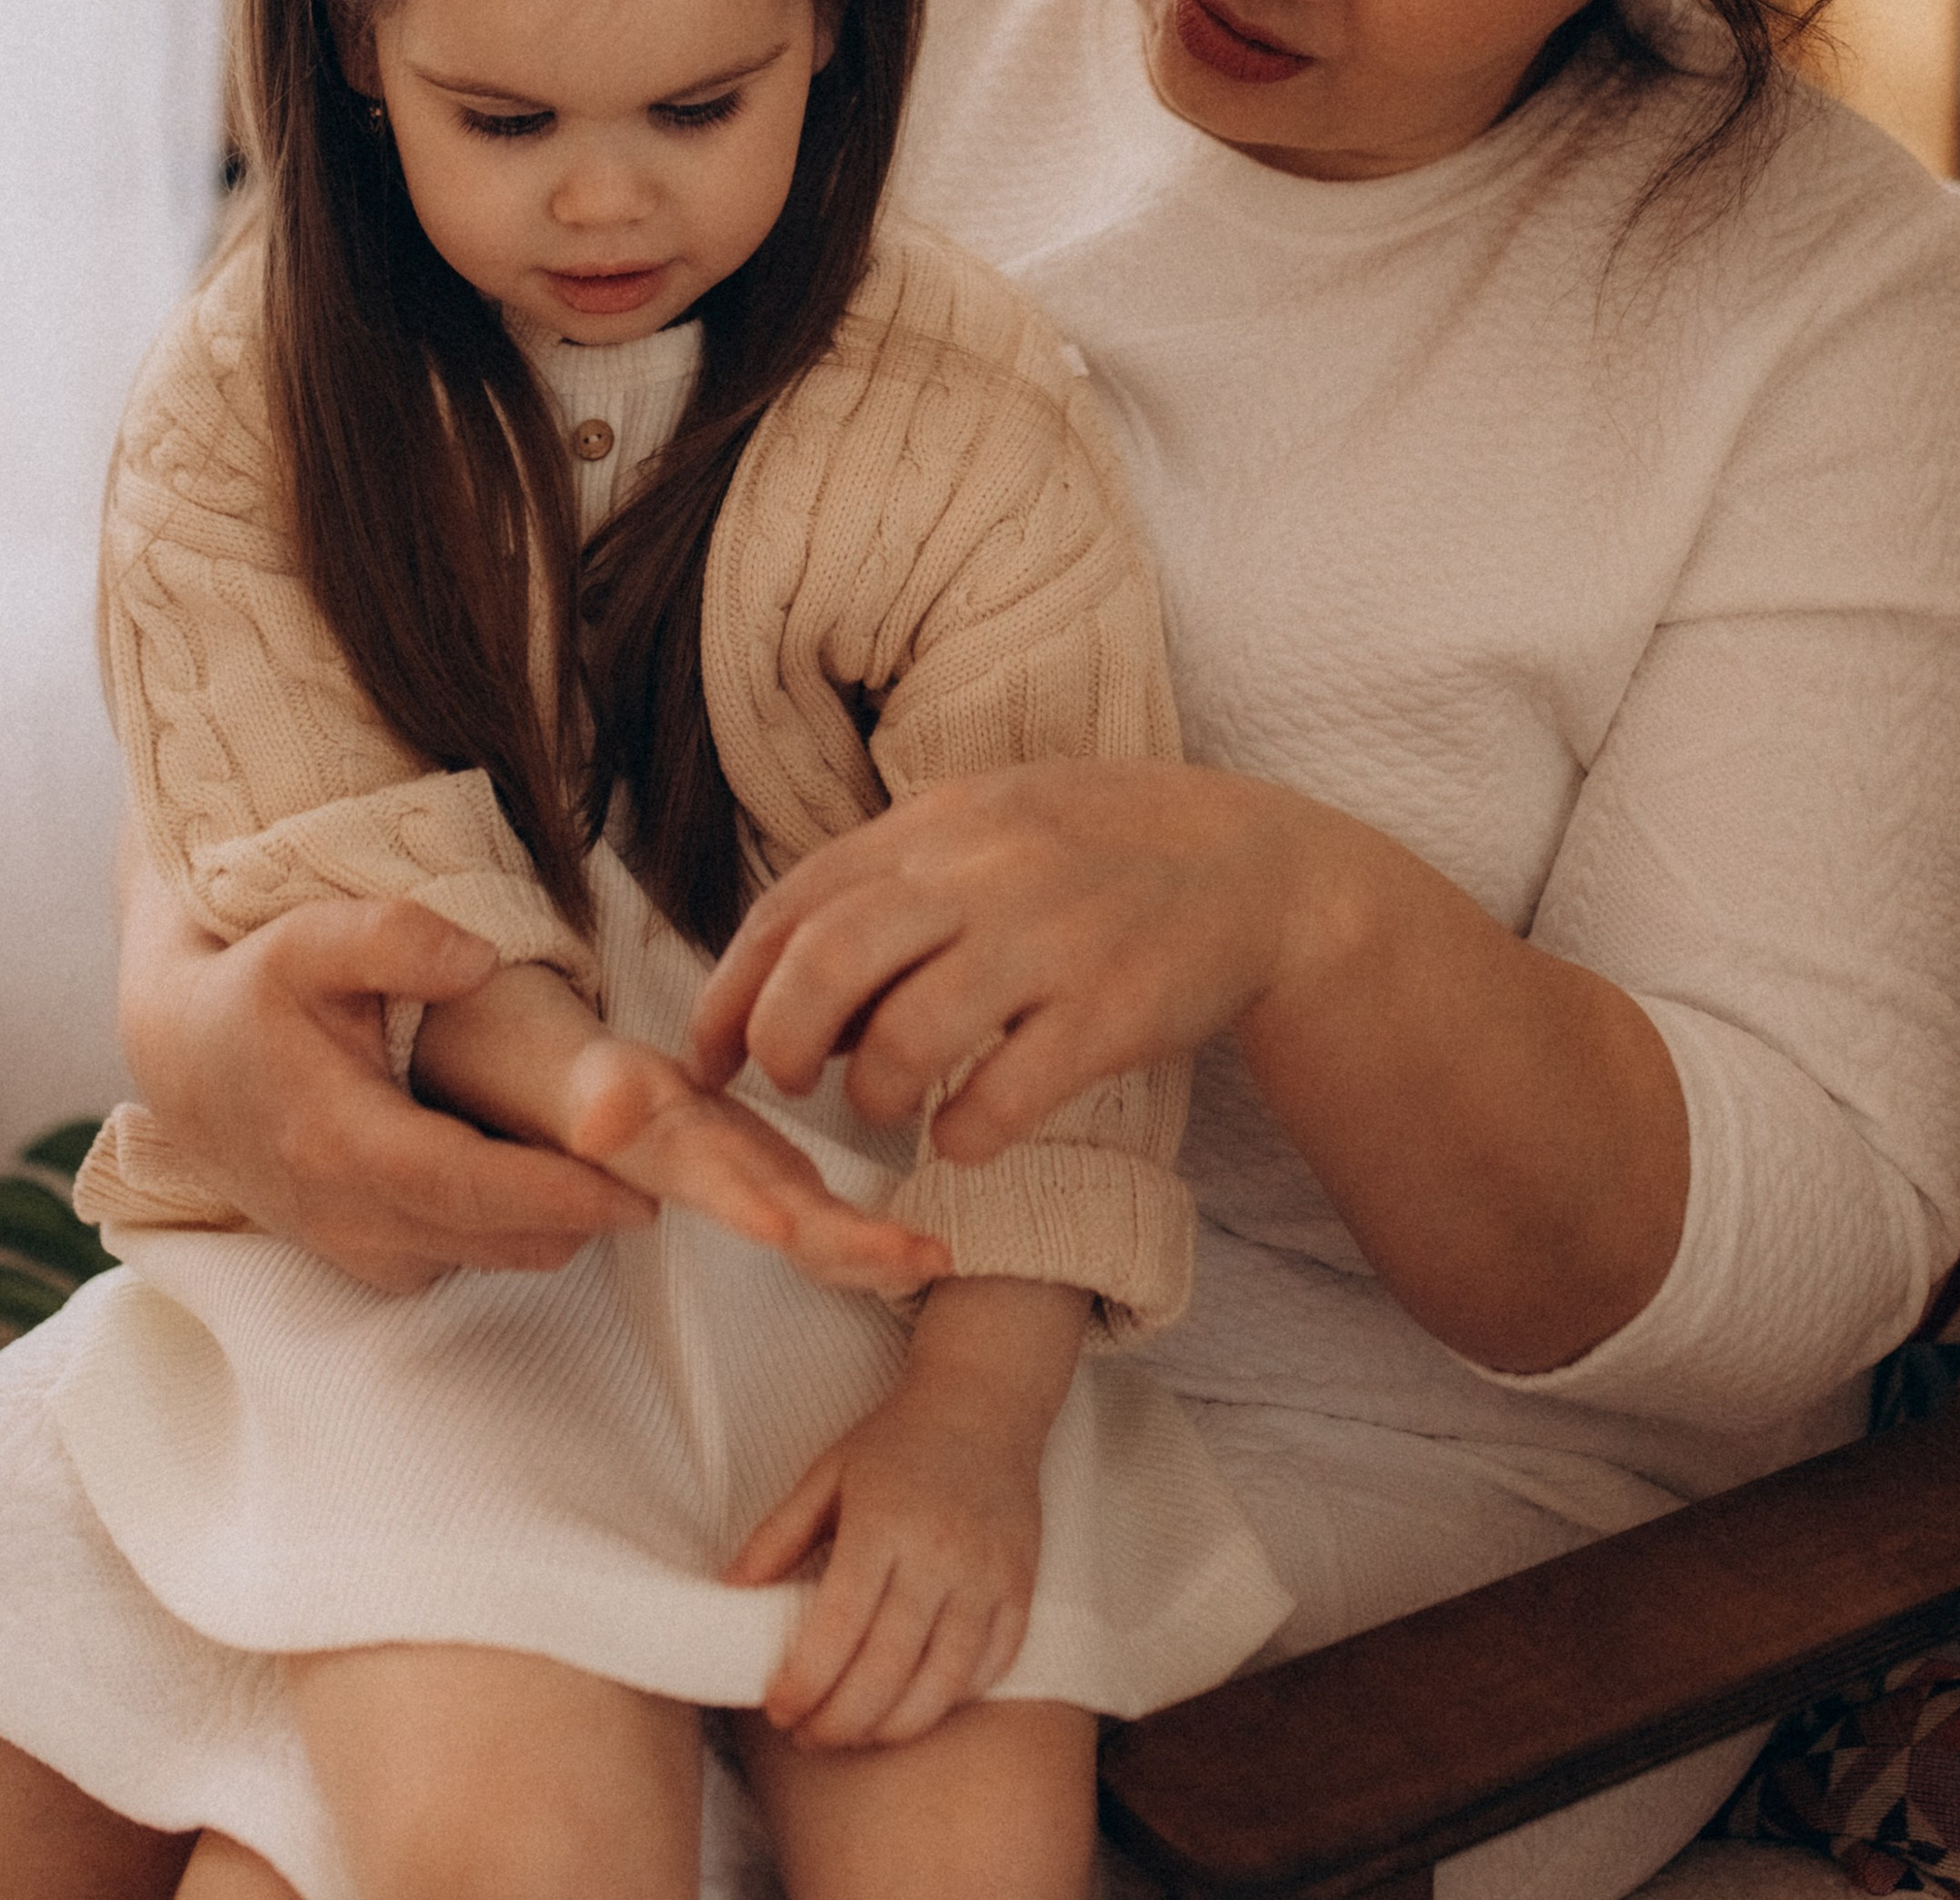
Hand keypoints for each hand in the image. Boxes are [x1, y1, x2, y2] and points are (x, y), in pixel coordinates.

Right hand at [115, 834, 653, 1292]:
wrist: (184, 1057)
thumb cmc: (253, 990)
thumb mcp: (309, 938)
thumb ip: (392, 937)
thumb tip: (478, 957)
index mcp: (338, 1142)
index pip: (469, 1187)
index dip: (558, 1192)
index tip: (639, 1187)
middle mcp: (344, 1215)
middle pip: (492, 1238)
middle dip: (583, 1216)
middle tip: (668, 1175)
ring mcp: (350, 1246)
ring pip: (481, 1258)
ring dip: (553, 1227)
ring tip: (622, 1171)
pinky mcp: (359, 1256)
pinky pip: (454, 1260)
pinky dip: (509, 1232)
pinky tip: (549, 1179)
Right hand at [557, 1033, 950, 1297]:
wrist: (615, 1111)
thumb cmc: (607, 1098)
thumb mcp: (596, 1093)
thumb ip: (601, 1103)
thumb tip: (594, 1125)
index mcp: (693, 1167)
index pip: (726, 1189)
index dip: (749, 1206)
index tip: (783, 1225)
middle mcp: (738, 1191)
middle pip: (798, 1229)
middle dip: (853, 1246)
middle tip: (919, 1257)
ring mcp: (769, 1195)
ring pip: (829, 1236)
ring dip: (880, 1253)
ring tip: (940, 1258)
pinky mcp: (791, 1187)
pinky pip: (841, 1224)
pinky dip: (881, 1243)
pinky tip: (934, 1253)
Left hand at [687, 760, 1306, 1161]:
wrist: (1252, 865)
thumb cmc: (1096, 852)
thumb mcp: (986, 828)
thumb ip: (892, 881)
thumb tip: (792, 974)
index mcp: (937, 823)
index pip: (795, 904)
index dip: (732, 988)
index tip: (707, 1055)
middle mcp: (981, 871)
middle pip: (829, 961)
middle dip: (783, 1040)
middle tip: (791, 1084)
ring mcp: (1047, 940)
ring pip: (906, 1035)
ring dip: (876, 1093)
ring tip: (890, 1107)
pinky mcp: (1108, 1012)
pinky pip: (1004, 1094)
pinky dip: (965, 1133)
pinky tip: (967, 1136)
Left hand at [724, 1277, 1083, 1746]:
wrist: (984, 1404)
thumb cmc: (897, 1442)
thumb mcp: (827, 1473)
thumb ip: (777, 1534)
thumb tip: (729, 1591)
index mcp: (883, 1522)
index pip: (839, 1625)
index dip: (805, 1682)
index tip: (778, 1708)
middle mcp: (940, 1553)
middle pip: (888, 1668)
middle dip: (839, 1721)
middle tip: (807, 1734)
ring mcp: (987, 1575)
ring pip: (942, 1683)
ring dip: (892, 1726)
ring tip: (854, 1733)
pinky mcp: (1020, 1587)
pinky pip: (991, 1667)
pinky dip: (951, 1701)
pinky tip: (913, 1705)